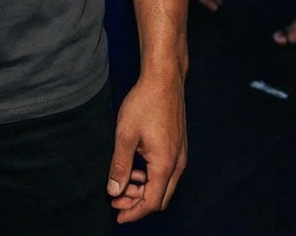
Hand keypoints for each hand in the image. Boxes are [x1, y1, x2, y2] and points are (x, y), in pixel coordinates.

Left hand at [108, 69, 186, 222]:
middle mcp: (177, 164)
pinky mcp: (179, 146)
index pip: (152, 202)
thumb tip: (114, 191)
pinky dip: (150, 177)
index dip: (134, 212)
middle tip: (116, 201)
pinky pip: (167, 172)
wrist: (164, 79)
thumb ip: (120, 166)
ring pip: (164, 185)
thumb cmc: (144, 103)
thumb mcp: (125, 135)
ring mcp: (180, 155)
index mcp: (165, 165)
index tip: (118, 215)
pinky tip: (135, 168)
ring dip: (144, 189)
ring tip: (123, 183)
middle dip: (138, 203)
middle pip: (160, 197)